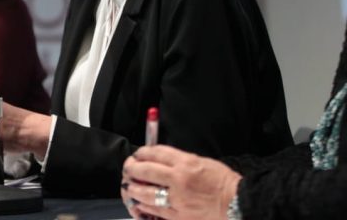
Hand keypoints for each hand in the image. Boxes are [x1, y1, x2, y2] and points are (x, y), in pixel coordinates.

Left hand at [121, 145, 240, 219]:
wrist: (239, 205)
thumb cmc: (224, 183)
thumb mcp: (202, 162)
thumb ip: (180, 161)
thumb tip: (161, 159)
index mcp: (185, 163)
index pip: (155, 153)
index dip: (142, 153)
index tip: (138, 154)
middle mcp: (178, 181)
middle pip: (145, 171)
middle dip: (132, 168)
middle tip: (128, 168)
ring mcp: (177, 200)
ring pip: (145, 193)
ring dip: (133, 189)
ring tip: (129, 186)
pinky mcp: (179, 217)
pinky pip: (155, 212)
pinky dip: (144, 207)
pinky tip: (139, 204)